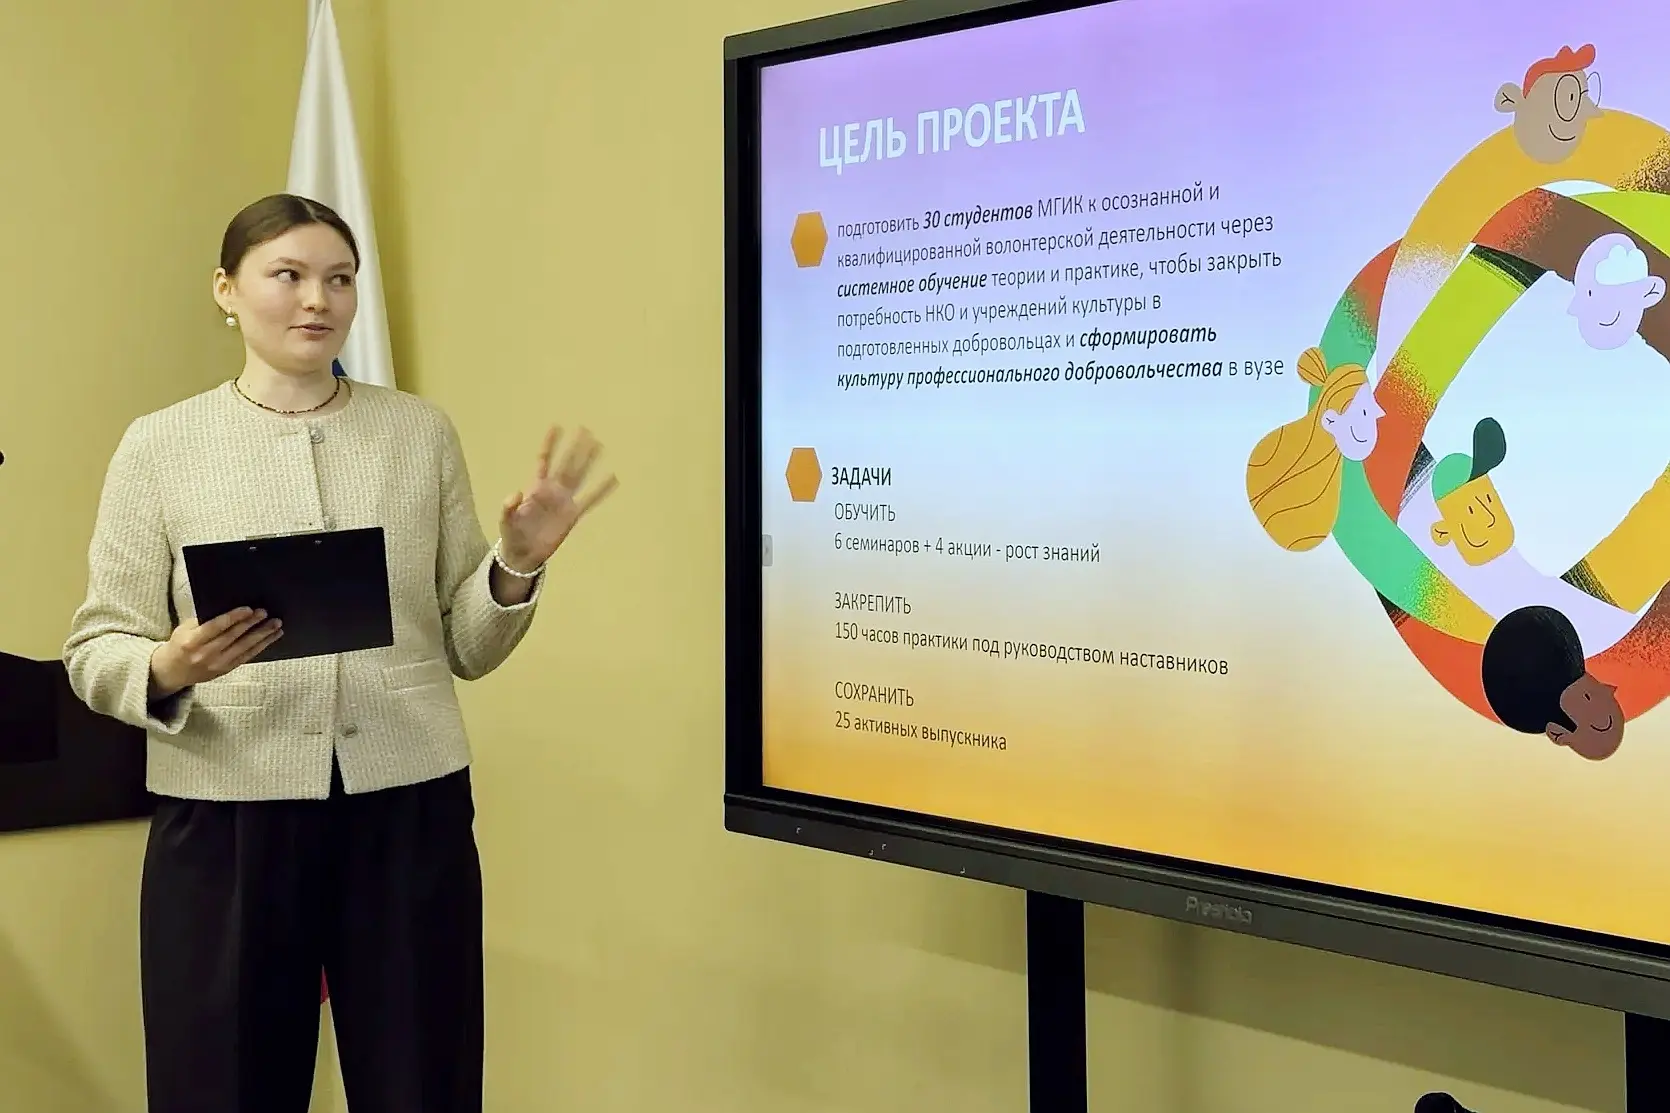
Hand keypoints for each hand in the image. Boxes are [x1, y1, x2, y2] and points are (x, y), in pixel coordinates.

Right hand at [149, 606, 281, 698]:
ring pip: (244, 648)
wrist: (173, 671)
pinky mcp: (226, 670)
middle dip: (251, 624)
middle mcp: (205, 654)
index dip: (234, 618)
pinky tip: (272, 637)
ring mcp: (217, 664)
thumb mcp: (184, 629)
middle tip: (265, 613)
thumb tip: (229, 607)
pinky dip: (261, 646)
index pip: (216, 627)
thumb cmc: (180, 644)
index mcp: (192, 641)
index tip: (248, 609)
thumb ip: (204, 620)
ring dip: (262, 635)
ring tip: (276, 624)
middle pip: (233, 637)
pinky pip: (247, 657)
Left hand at [496, 425, 617, 571]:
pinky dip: (601, 490)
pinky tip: (612, 479)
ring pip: (579, 476)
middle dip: (574, 447)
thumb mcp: (506, 519)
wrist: (523, 553)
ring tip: (599, 446)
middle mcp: (552, 490)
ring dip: (589, 462)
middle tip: (585, 429)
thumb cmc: (512, 533)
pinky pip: (590, 500)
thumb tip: (517, 493)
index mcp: (535, 487)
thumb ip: (509, 506)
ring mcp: (564, 501)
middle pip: (566, 464)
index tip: (556, 426)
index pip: (543, 460)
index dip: (549, 445)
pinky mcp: (573, 515)